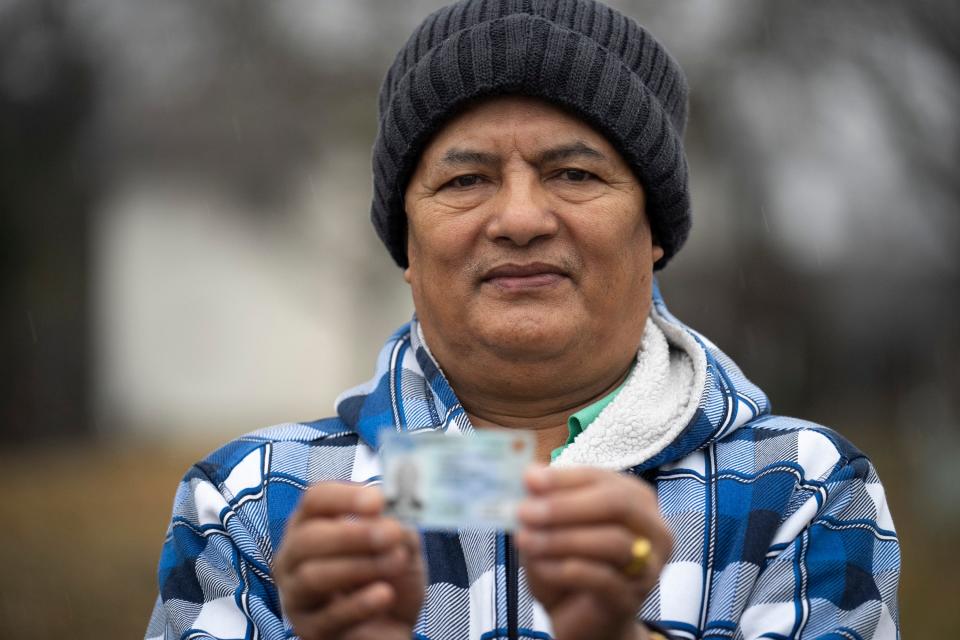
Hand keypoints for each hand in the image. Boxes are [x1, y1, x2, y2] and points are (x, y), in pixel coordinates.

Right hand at [274, 483, 425, 639]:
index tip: (377, 501)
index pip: (315, 500)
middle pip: (307, 537)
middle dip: (352, 534)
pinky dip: (360, 603)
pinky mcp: (308, 629)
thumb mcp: (402, 545)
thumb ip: (398, 528)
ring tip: (397, 562)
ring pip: (313, 576)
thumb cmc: (390, 576)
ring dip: (360, 567)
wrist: (394, 625)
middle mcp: (295, 556)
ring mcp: (296, 594)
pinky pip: (328, 616)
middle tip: (391, 534)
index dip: (344, 497)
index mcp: (313, 524)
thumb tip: (392, 519)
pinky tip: (385, 594)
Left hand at [516, 467, 672, 639]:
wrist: (582, 621)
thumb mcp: (553, 528)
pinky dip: (565, 569)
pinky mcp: (633, 598)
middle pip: (618, 504)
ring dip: (562, 539)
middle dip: (567, 506)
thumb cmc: (571, 566)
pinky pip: (603, 578)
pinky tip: (539, 566)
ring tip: (524, 540)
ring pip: (614, 541)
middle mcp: (653, 529)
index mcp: (635, 500)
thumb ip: (546, 502)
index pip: (601, 478)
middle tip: (524, 511)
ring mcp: (649, 566)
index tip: (528, 480)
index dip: (564, 478)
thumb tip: (530, 476)